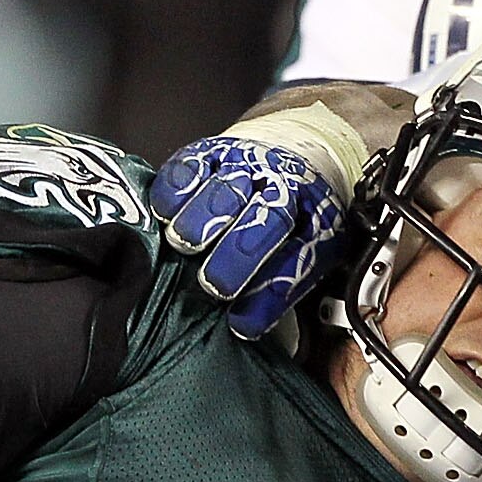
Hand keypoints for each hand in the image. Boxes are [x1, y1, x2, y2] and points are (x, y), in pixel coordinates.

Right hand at [150, 133, 350, 340]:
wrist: (286, 157)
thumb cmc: (291, 218)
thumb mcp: (305, 252)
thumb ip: (283, 285)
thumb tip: (247, 328)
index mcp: (315, 222)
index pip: (299, 260)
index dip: (269, 296)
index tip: (243, 325)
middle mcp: (284, 191)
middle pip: (267, 220)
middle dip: (237, 255)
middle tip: (214, 285)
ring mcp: (248, 168)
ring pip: (227, 190)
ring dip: (203, 220)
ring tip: (185, 243)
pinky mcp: (211, 153)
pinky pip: (191, 166)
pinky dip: (176, 189)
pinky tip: (165, 210)